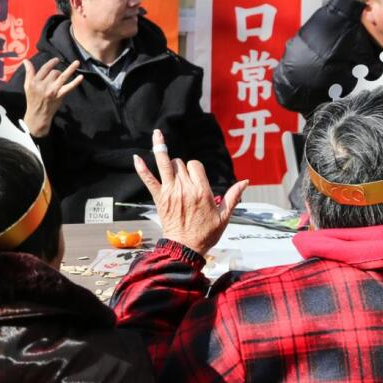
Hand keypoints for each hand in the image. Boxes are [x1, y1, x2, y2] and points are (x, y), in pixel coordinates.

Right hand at [21, 58, 83, 137]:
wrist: (37, 115)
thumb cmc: (32, 100)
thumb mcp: (27, 86)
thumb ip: (28, 72)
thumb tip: (25, 60)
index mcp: (35, 82)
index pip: (45, 68)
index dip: (51, 62)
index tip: (56, 60)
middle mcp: (43, 86)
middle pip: (54, 72)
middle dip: (57, 72)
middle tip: (56, 77)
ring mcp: (52, 91)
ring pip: (62, 76)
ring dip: (71, 69)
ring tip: (77, 62)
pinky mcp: (59, 96)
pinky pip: (69, 87)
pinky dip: (75, 82)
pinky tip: (81, 76)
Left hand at [132, 129, 248, 256]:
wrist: (185, 247)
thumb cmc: (206, 233)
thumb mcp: (225, 216)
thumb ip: (234, 196)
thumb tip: (246, 182)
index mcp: (202, 192)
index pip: (196, 165)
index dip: (196, 168)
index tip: (197, 177)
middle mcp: (185, 189)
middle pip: (180, 163)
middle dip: (182, 166)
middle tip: (184, 180)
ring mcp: (170, 192)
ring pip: (166, 164)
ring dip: (163, 154)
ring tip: (157, 135)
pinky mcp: (159, 198)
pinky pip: (148, 179)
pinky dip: (141, 168)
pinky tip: (136, 157)